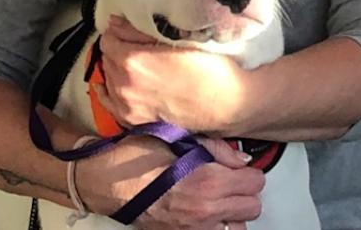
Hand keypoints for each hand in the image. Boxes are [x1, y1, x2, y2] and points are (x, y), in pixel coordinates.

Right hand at [76, 135, 263, 229]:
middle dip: (244, 192)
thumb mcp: (177, 139)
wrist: (105, 182)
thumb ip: (216, 149)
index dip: (247, 171)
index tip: (237, 168)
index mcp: (209, 181)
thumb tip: (241, 159)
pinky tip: (204, 214)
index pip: (255, 182)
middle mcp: (207, 211)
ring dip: (232, 214)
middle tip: (229, 181)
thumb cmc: (136, 156)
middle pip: (252, 208)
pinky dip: (215, 226)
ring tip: (218, 200)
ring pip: (237, 228)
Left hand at [95, 16, 247, 133]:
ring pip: (109, 78)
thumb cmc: (209, 68)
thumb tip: (114, 22)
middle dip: (118, 50)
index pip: (108, 38)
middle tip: (135, 46)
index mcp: (133, 61)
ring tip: (135, 65)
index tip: (130, 31)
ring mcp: (127, 107)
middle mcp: (124, 85)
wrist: (228, 104)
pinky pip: (110, 103)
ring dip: (116, 69)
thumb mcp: (176, 40)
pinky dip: (110, 92)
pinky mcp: (135, 121)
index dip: (119, 32)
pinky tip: (116, 85)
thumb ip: (138, 30)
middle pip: (107, 58)